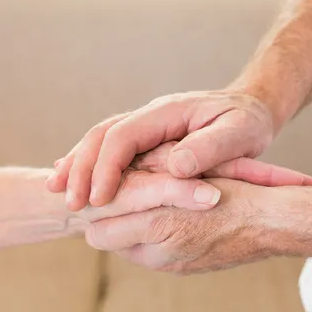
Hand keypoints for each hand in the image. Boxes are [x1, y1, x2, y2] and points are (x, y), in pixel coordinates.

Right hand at [48, 90, 311, 210]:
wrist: (251, 110)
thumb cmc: (248, 123)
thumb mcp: (240, 134)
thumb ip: (210, 149)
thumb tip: (175, 168)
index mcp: (166, 112)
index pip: (123, 136)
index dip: (107, 167)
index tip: (99, 198)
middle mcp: (148, 116)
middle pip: (101, 136)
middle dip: (82, 168)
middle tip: (70, 202)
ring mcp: (144, 126)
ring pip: (99, 141)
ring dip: (78, 166)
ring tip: (60, 193)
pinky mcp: (145, 140)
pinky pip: (109, 150)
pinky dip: (89, 165)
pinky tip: (74, 181)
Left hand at [83, 178, 283, 273]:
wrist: (272, 223)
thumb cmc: (234, 189)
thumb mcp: (187, 173)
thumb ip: (147, 177)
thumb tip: (112, 177)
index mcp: (160, 224)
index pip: (99, 226)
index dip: (97, 206)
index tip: (100, 189)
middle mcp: (161, 253)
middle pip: (104, 241)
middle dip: (104, 220)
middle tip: (113, 196)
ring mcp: (171, 265)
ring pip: (124, 249)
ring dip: (125, 229)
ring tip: (140, 204)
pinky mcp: (181, 269)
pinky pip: (148, 255)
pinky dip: (146, 239)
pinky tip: (163, 217)